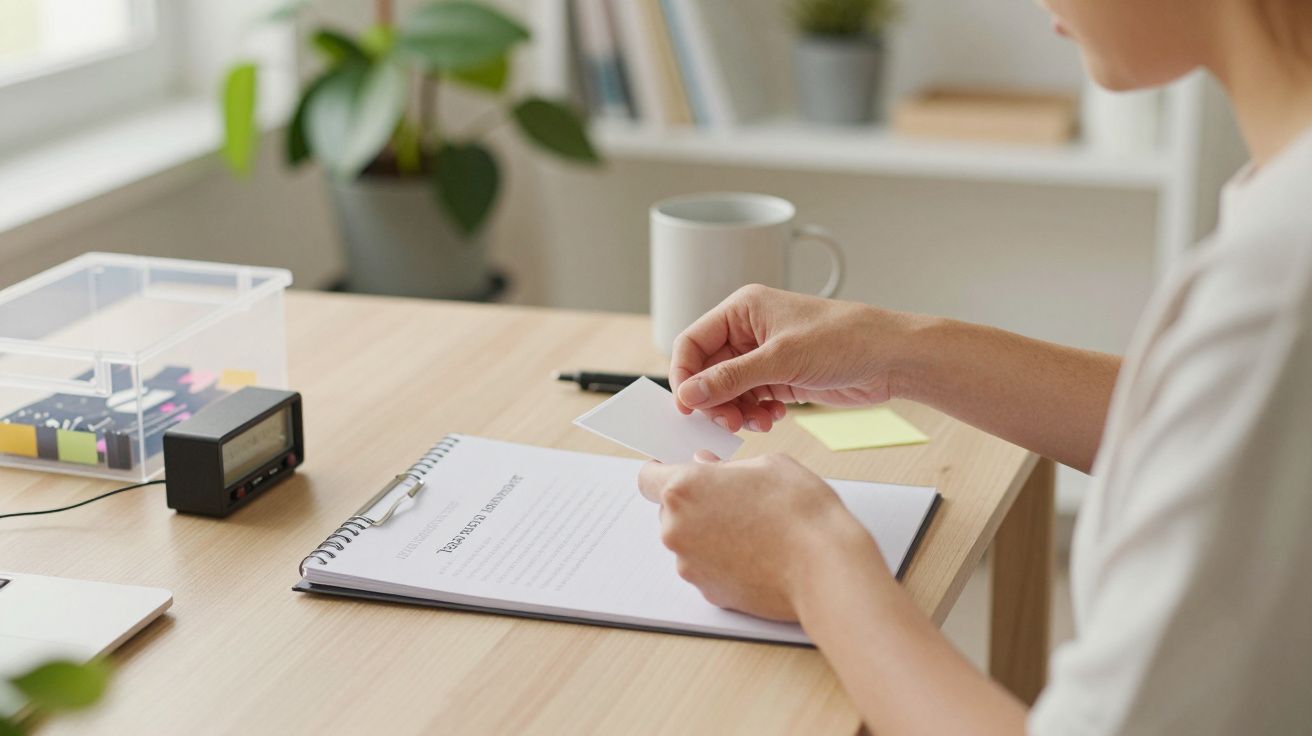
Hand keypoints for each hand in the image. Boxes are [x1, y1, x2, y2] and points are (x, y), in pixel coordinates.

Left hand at [637, 452, 886, 621]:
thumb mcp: (768, 465)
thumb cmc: (800, 513)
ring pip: (689, 541)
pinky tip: (756, 554)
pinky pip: (706, 568)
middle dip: (695, 504)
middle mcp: (677, 529)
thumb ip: (726, 467)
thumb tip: (708, 468)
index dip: (662, 472)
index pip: (648, 477)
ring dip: (709, 533)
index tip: (677, 471)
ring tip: (752, 529)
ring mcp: (690, 565)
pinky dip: (723, 561)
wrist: (823, 568)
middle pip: (670, 512)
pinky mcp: (708, 593)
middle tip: (734, 499)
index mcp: (684, 489)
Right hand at [671, 284, 921, 431]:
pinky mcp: (781, 378)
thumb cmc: (843, 339)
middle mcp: (749, 331)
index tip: (686, 407)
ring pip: (728, 390)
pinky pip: (751, 400)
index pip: (692, 342)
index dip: (684, 375)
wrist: (891, 358)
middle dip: (714, 400)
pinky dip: (755, 414)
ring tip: (756, 423)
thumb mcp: (780, 359)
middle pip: (708, 371)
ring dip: (736, 411)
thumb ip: (730, 378)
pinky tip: (773, 418)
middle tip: (728, 423)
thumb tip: (688, 394)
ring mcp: (765, 356)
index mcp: (742, 310)